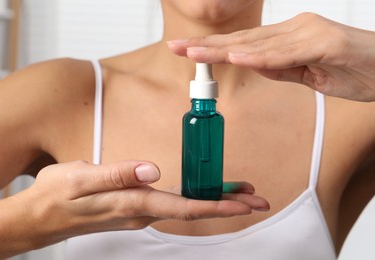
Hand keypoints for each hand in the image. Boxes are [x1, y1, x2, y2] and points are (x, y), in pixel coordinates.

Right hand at [0, 160, 267, 255]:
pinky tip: (201, 191)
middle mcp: (141, 211)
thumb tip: (152, 170)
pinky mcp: (133, 206)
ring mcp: (138, 210)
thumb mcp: (81, 178)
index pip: (185, 205)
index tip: (244, 204)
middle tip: (256, 200)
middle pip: (193, 208)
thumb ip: (118, 174)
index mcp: (133, 203)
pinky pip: (172, 203)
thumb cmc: (58, 196)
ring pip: (185, 206)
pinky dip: (194, 197)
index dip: (217, 204)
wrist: (40, 216)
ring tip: (239, 193)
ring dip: (214, 200)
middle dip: (226, 204)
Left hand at [168, 13, 374, 101]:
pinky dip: (259, 57)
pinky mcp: (324, 43)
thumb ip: (280, 67)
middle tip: (175, 47)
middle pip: (242, 39)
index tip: (187, 51)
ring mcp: (308, 33)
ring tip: (192, 53)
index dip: (213, 48)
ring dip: (222, 49)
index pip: (244, 43)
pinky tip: (235, 58)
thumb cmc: (351, 71)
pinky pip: (286, 53)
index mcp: (288, 37)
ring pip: (257, 44)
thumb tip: (252, 64)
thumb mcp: (307, 74)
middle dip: (205, 45)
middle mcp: (294, 29)